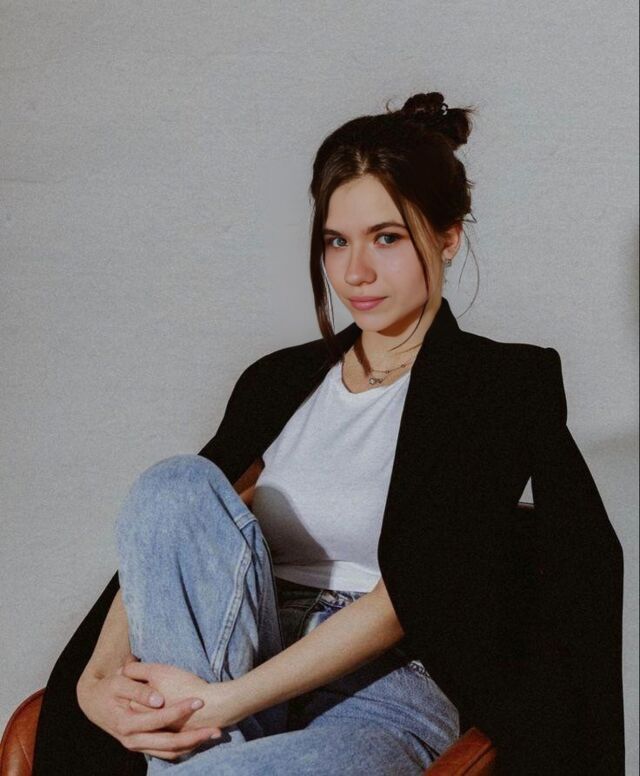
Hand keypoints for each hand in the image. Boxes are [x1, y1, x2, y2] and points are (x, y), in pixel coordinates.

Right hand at [77, 658, 221, 760]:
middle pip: (170, 743)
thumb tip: (158, 700)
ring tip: (213, 735)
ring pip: (170, 752)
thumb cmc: (108, 689)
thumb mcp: (119, 684)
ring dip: (193, 745)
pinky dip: (183, 748)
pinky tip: (199, 739)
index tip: (200, 700)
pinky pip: (166, 753)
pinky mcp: (143, 746)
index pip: (161, 719)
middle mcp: (134, 740)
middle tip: (217, 729)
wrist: (93, 703)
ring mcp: (139, 745)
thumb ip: (138, 690)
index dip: (181, 710)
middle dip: (195, 736)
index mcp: (128, 724)